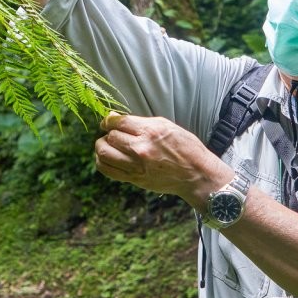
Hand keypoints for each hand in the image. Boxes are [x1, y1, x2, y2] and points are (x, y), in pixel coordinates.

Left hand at [94, 114, 230, 205]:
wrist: (195, 174)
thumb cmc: (185, 147)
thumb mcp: (166, 126)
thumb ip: (140, 122)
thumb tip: (115, 118)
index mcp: (150, 132)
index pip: (118, 122)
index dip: (109, 121)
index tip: (108, 122)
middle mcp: (141, 149)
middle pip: (110, 137)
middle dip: (107, 133)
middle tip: (111, 134)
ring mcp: (137, 166)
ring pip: (104, 153)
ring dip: (101, 147)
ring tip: (106, 145)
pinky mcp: (135, 179)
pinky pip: (108, 170)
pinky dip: (102, 162)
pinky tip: (106, 158)